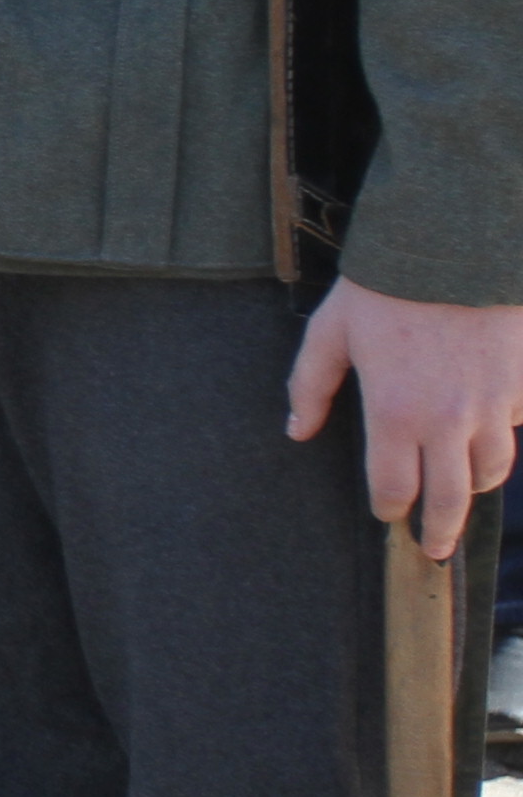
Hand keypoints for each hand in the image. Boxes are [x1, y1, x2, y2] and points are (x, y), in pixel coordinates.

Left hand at [286, 280, 522, 559]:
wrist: (454, 248)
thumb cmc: (384, 287)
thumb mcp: (331, 332)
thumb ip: (311, 386)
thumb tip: (296, 430)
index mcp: (394, 413)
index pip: (394, 487)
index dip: (390, 508)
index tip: (388, 513)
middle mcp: (448, 421)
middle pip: (450, 498)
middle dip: (440, 530)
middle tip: (435, 548)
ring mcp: (493, 407)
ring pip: (492, 471)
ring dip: (475, 487)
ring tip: (463, 491)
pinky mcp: (522, 387)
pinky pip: (517, 428)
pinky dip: (504, 436)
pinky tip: (490, 432)